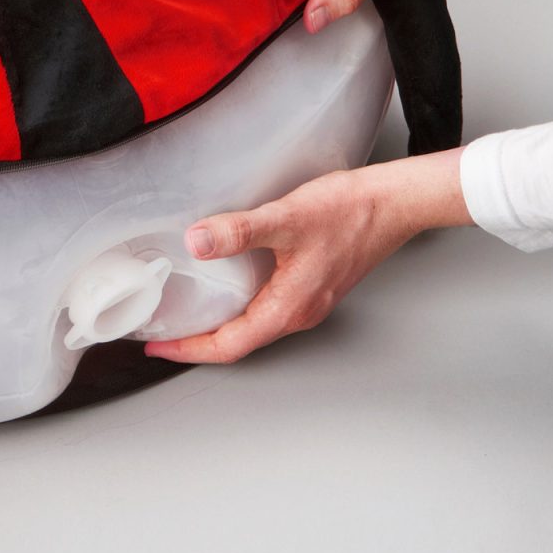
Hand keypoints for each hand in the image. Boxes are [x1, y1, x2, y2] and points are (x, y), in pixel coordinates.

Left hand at [142, 150, 473, 363]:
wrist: (394, 203)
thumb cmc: (349, 212)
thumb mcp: (285, 218)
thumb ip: (239, 231)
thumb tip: (197, 242)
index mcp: (289, 307)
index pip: (230, 344)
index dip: (190, 349)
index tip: (158, 346)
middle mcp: (299, 311)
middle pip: (240, 341)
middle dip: (199, 341)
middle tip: (163, 331)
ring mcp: (308, 299)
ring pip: (254, 324)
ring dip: (219, 323)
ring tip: (187, 312)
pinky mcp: (313, 282)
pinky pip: (267, 305)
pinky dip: (239, 305)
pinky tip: (226, 284)